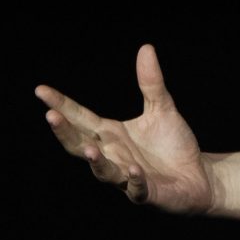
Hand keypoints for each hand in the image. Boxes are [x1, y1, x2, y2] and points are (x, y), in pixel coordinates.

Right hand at [36, 43, 216, 215]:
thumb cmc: (174, 144)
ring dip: (96, 162)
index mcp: (111, 134)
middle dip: (65, 132)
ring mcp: (126, 177)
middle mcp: (113, 156)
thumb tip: (146, 47)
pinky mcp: (147, 193)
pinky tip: (134, 170)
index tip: (40, 90)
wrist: (199, 175)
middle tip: (51, 116)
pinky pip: (136, 189)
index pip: (80, 117)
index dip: (61, 104)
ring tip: (91, 149)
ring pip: (103, 172)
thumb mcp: (162, 108)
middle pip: (80, 145)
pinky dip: (134, 181)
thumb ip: (151, 83)